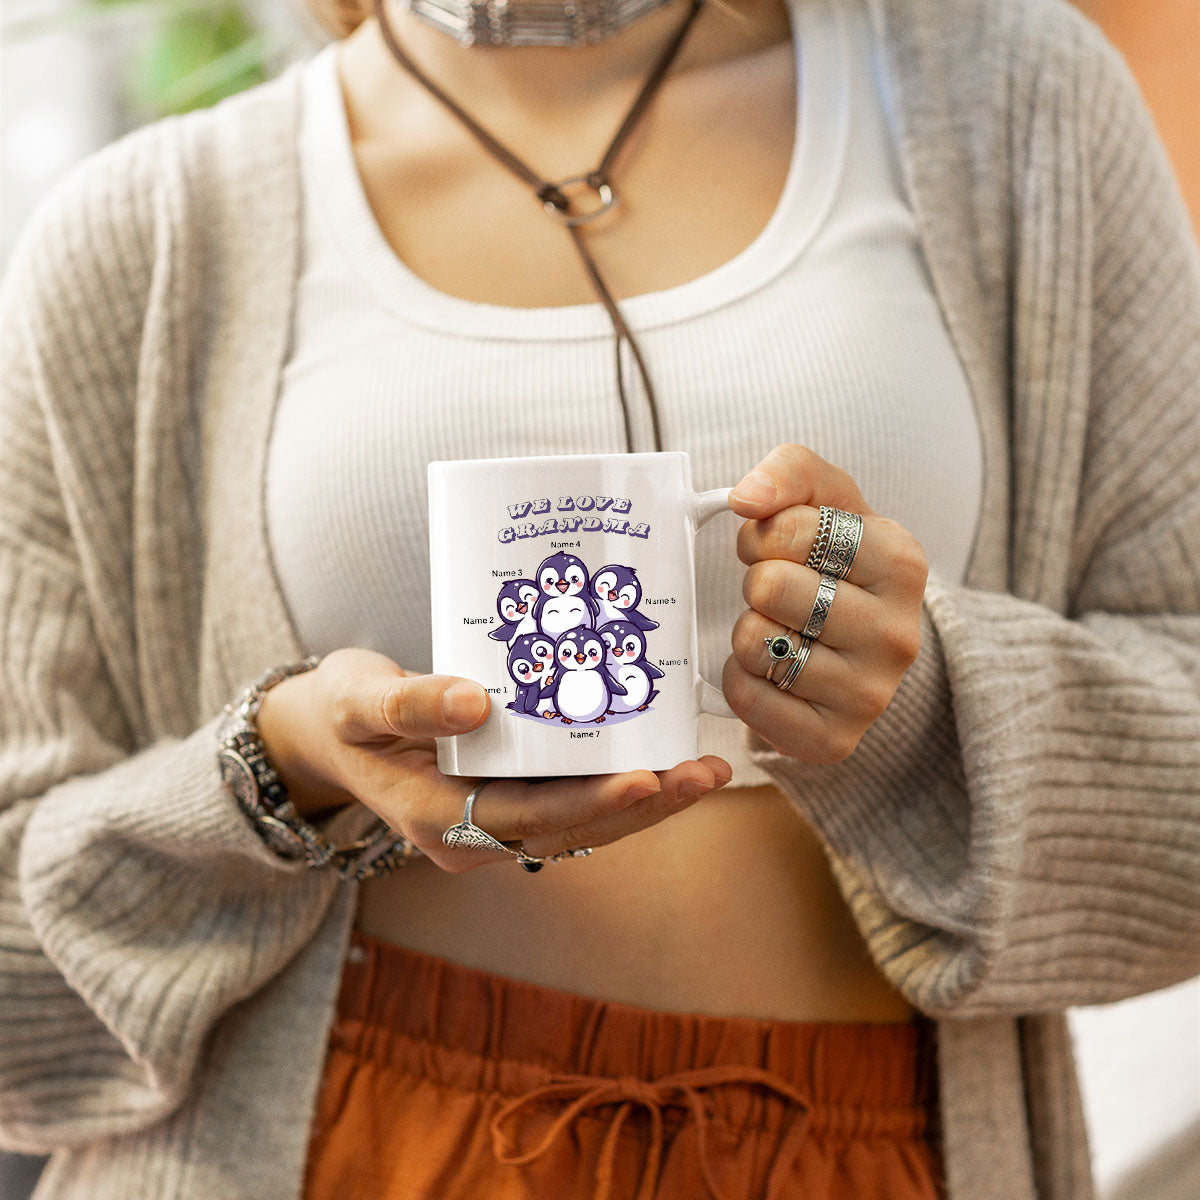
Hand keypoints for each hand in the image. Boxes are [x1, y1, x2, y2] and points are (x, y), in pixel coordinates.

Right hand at [257, 648, 731, 871]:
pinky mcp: (507, 798)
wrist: (326, 733)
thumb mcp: (356, 702)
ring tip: (706, 768)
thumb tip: (476, 705)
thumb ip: (407, 704)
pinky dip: (617, 782)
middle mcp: (473, 835)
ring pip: (581, 821)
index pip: (529, 818)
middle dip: (645, 804)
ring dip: (646, 800)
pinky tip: (661, 754)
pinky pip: (571, 799)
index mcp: (437, 819)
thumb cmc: (340, 713)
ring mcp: (492, 822)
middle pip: (572, 828)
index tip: (647, 776)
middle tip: (707, 772)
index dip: (592, 802)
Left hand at [724, 444, 927, 763]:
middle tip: (777, 592)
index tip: (780, 547)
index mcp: (902, 562)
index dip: (764, 533)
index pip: (792, 529)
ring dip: (748, 631)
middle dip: (756, 582)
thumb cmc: (837, 563)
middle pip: (770, 588)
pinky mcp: (834, 740)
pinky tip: (772, 670)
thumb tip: (746, 497)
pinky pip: (748, 699)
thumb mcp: (826, 501)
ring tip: (780, 630)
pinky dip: (741, 679)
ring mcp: (871, 694)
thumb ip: (789, 472)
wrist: (863, 647)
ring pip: (756, 644)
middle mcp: (898, 634)